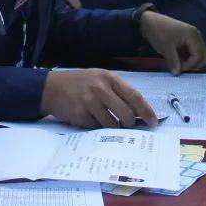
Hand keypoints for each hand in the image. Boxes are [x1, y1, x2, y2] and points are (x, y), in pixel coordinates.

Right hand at [41, 69, 156, 127]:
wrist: (51, 88)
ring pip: (112, 124)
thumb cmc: (80, 84)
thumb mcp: (99, 79)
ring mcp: (90, 102)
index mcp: (109, 78)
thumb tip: (138, 112)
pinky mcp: (80, 114)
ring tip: (102, 119)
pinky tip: (87, 117)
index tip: (153, 122)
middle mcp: (100, 88)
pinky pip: (96, 128)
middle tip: (127, 125)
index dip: (146, 111)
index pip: (134, 96)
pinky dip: (95, 126)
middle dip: (130, 123)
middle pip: (127, 114)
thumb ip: (117, 91)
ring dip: (112, 127)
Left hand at [139, 11, 205, 73]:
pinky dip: (187, 60)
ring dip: (191, 63)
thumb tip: (177, 73)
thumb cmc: (158, 31)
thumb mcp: (165, 47)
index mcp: (193, 36)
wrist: (149, 21)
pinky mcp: (187, 42)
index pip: (198, 56)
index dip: (189, 65)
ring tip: (178, 66)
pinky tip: (177, 62)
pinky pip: (192, 54)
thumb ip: (173, 61)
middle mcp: (196, 36)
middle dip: (194, 66)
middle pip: (204, 57)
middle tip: (181, 69)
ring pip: (199, 56)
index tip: (177, 69)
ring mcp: (193, 39)